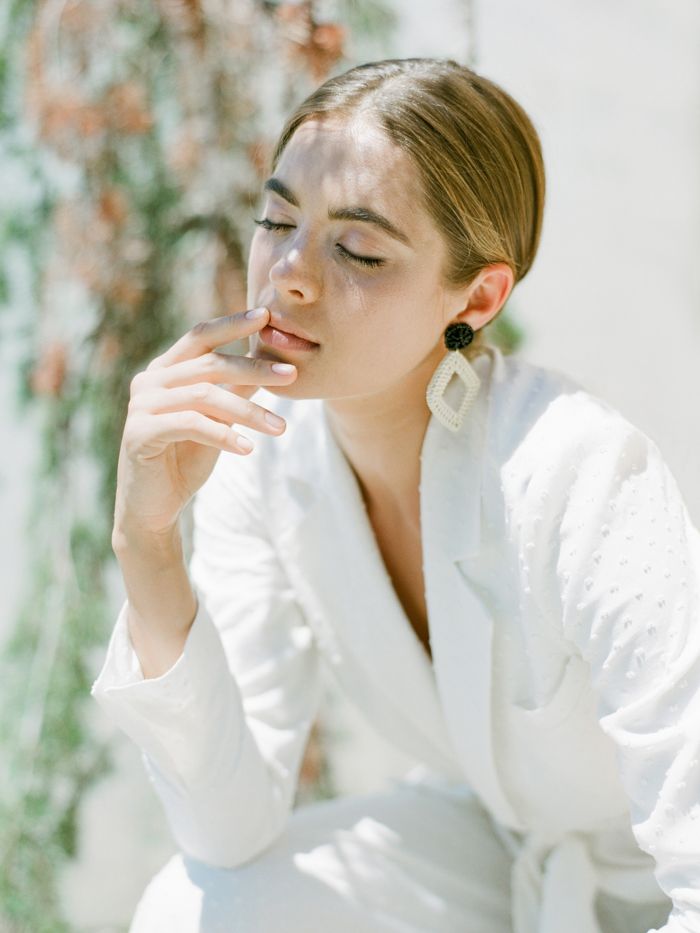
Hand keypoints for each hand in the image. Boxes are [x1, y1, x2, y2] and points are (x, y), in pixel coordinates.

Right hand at [112, 306, 296, 543]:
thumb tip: (272, 362)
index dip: (232, 323)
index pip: (201, 336)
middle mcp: (149, 381)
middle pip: (210, 364)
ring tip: (281, 428)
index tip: (265, 315)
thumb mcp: (218, 419)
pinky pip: (191, 424)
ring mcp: (141, 406)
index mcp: (165, 369)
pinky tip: (248, 448)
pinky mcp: (140, 433)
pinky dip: (223, 435)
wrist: (153, 506)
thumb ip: (235, 390)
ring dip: (248, 412)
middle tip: (292, 376)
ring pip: (205, 395)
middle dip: (255, 369)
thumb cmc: (186, 458)